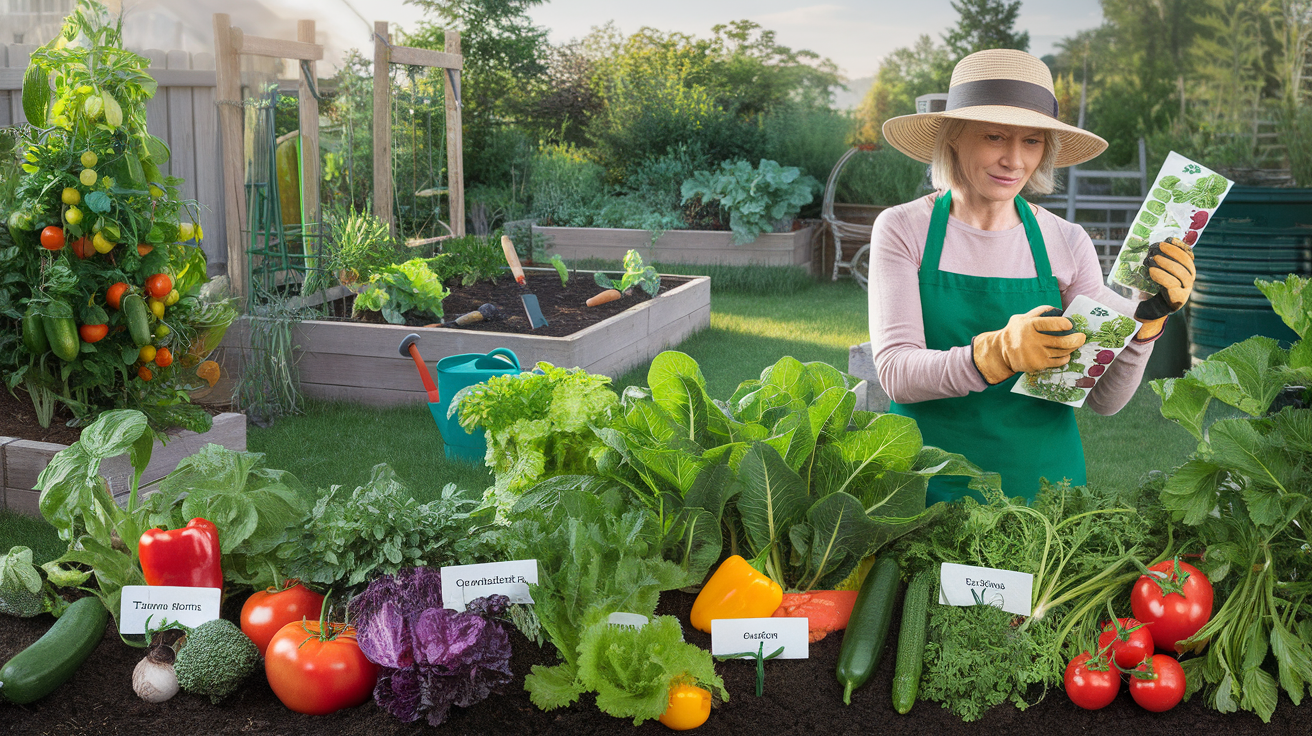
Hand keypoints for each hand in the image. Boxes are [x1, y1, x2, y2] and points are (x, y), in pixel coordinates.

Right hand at [972, 305, 1087, 384]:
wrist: (1002, 352)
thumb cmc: (1016, 331)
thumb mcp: (1022, 317)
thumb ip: (1039, 312)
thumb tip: (1058, 309)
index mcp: (1029, 325)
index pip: (1049, 324)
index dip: (1062, 324)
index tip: (1070, 324)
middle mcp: (1032, 341)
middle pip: (1061, 341)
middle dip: (1075, 340)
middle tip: (1082, 337)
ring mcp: (1036, 354)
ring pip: (1061, 352)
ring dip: (1071, 348)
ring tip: (1075, 344)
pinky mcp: (1038, 365)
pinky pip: (1057, 362)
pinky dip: (1064, 358)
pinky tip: (1066, 354)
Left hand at [1134, 238, 1195, 321]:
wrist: (1146, 310)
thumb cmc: (1150, 288)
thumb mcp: (1155, 270)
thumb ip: (1159, 258)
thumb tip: (1158, 242)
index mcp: (1186, 271)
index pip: (1189, 255)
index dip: (1181, 246)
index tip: (1169, 239)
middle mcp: (1189, 281)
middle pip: (1187, 264)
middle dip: (1173, 253)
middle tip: (1157, 247)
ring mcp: (1185, 292)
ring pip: (1183, 275)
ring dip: (1167, 264)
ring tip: (1152, 258)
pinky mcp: (1177, 301)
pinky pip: (1173, 287)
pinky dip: (1162, 277)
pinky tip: (1151, 271)